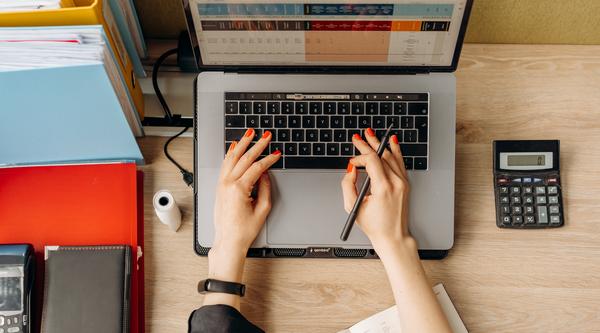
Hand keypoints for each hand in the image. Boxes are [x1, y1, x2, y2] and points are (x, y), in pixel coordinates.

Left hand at [208, 128, 280, 286]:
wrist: (228, 240)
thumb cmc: (243, 230)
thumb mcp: (262, 210)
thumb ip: (265, 189)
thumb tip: (265, 174)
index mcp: (239, 189)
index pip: (257, 168)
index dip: (269, 159)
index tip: (277, 154)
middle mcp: (228, 184)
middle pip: (244, 158)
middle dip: (257, 145)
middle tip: (266, 136)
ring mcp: (221, 184)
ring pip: (232, 158)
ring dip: (242, 144)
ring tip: (249, 134)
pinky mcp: (219, 186)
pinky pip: (224, 165)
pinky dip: (230, 154)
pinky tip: (234, 146)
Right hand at [341, 128, 414, 254]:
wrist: (394, 237)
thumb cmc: (375, 226)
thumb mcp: (353, 207)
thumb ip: (347, 185)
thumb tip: (350, 170)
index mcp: (383, 188)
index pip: (371, 161)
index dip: (359, 157)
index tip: (352, 163)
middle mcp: (396, 183)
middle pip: (382, 155)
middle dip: (368, 144)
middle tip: (359, 136)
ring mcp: (403, 183)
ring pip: (391, 156)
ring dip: (380, 145)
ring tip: (371, 135)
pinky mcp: (405, 184)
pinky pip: (400, 162)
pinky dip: (395, 151)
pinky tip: (392, 142)